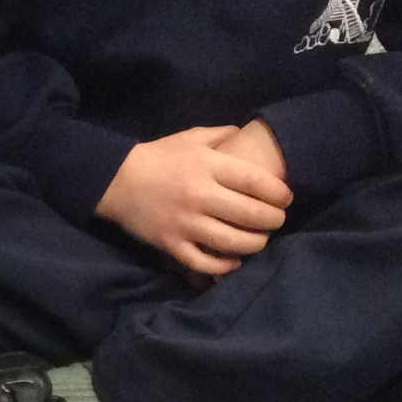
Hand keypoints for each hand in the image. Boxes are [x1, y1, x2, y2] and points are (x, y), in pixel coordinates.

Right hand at [95, 125, 292, 276]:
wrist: (115, 180)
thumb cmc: (158, 157)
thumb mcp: (190, 137)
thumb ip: (222, 135)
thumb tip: (249, 135)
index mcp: (206, 166)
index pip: (253, 181)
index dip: (277, 193)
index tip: (286, 198)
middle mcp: (199, 195)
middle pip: (249, 214)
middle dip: (272, 220)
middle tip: (277, 220)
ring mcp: (184, 223)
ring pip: (231, 242)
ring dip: (254, 244)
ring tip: (259, 240)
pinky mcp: (170, 244)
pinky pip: (203, 262)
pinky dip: (223, 266)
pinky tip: (233, 261)